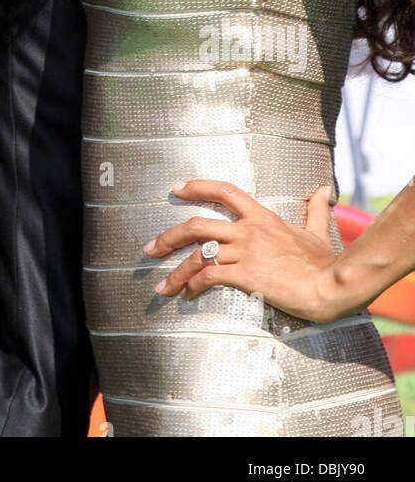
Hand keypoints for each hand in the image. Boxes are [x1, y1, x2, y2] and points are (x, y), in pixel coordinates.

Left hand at [143, 179, 348, 322]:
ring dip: (176, 272)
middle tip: (150, 248)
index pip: (224, 191)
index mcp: (261, 217)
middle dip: (169, 238)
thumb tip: (323, 190)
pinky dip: (193, 285)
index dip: (197, 187)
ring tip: (162, 285)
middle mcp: (248, 230)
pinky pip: (210, 277)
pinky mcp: (246, 274)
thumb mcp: (317, 231)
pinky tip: (187, 295)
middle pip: (197, 226)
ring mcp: (245, 251)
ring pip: (198, 256)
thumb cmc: (325, 262)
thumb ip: (315, 209)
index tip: (176, 188)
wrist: (330, 284)